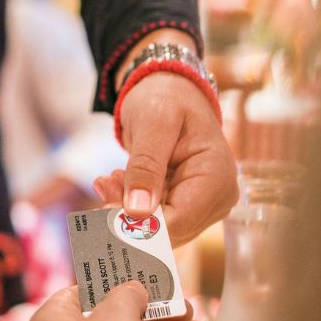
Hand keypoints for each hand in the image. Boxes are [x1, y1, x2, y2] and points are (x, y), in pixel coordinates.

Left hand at [94, 72, 237, 244]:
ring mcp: (203, 205)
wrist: (169, 91)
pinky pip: (154, 219)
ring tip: (108, 179)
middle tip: (104, 184)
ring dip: (125, 208)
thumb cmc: (165, 98)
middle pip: (168, 230)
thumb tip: (137, 212)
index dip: (139, 223)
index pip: (178, 220)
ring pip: (157, 229)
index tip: (104, 208)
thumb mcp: (153, 123)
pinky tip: (116, 182)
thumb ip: (146, 166)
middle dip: (129, 214)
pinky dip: (129, 204)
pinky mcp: (186, 205)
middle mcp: (217, 198)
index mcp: (217, 176)